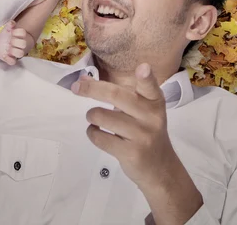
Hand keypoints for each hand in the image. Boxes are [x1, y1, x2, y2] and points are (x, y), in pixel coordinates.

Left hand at [0, 20, 27, 65]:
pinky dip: (9, 59)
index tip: (11, 32)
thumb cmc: (6, 36)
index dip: (18, 32)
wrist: (2, 45)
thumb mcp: (7, 29)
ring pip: (20, 53)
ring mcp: (15, 52)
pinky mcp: (10, 58)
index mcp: (18, 36)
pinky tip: (4, 55)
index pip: (23, 33)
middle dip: (16, 42)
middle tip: (10, 41)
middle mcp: (18, 44)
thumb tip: (12, 23)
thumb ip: (9, 25)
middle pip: (23, 44)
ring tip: (8, 49)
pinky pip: (13, 62)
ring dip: (15, 51)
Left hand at [72, 64, 176, 188]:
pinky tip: (96, 132)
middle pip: (116, 95)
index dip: (146, 77)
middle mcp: (151, 116)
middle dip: (92, 89)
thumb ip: (115, 93)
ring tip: (94, 118)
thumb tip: (84, 80)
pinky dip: (92, 133)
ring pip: (103, 117)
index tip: (143, 67)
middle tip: (76, 87)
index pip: (150, 87)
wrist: (160, 168)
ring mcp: (142, 136)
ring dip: (91, 115)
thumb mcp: (139, 110)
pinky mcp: (132, 153)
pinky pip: (100, 138)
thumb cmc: (145, 130)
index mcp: (154, 101)